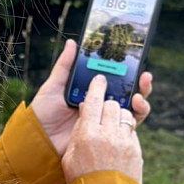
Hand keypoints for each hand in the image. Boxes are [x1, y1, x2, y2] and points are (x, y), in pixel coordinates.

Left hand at [30, 39, 153, 156]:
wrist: (39, 141)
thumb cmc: (43, 113)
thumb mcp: (53, 86)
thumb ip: (65, 66)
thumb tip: (73, 42)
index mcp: (90, 93)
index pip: (114, 80)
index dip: (127, 72)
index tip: (136, 62)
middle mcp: (100, 106)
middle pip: (127, 94)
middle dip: (140, 85)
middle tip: (144, 76)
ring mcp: (104, 121)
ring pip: (131, 110)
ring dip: (141, 100)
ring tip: (138, 95)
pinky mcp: (106, 136)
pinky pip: (125, 127)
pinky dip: (134, 117)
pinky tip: (133, 108)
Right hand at [61, 74, 142, 183]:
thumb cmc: (82, 179)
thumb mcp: (70, 155)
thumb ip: (79, 131)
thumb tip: (87, 112)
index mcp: (88, 133)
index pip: (94, 99)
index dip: (97, 87)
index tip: (99, 79)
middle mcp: (108, 133)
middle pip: (112, 104)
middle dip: (108, 103)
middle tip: (102, 109)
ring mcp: (125, 141)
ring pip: (125, 114)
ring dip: (118, 116)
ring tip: (110, 127)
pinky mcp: (136, 148)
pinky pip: (131, 130)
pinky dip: (124, 131)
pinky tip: (117, 141)